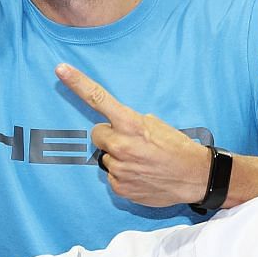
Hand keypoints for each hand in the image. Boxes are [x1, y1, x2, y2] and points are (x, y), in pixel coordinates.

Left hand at [56, 63, 211, 206]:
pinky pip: (111, 176)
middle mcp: (121, 146)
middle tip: (133, 142)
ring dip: (119, 157)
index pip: (98, 99)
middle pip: (97, 134)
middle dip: (110, 136)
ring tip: (142, 160)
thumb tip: (112, 126)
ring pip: (106, 157)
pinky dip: (124, 174)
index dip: (78, 83)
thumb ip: (129, 123)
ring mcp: (119, 169)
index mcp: (131, 124)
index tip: (60, 69)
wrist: (197, 177)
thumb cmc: (177, 147)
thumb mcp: (156, 125)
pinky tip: (141, 174)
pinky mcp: (119, 187)